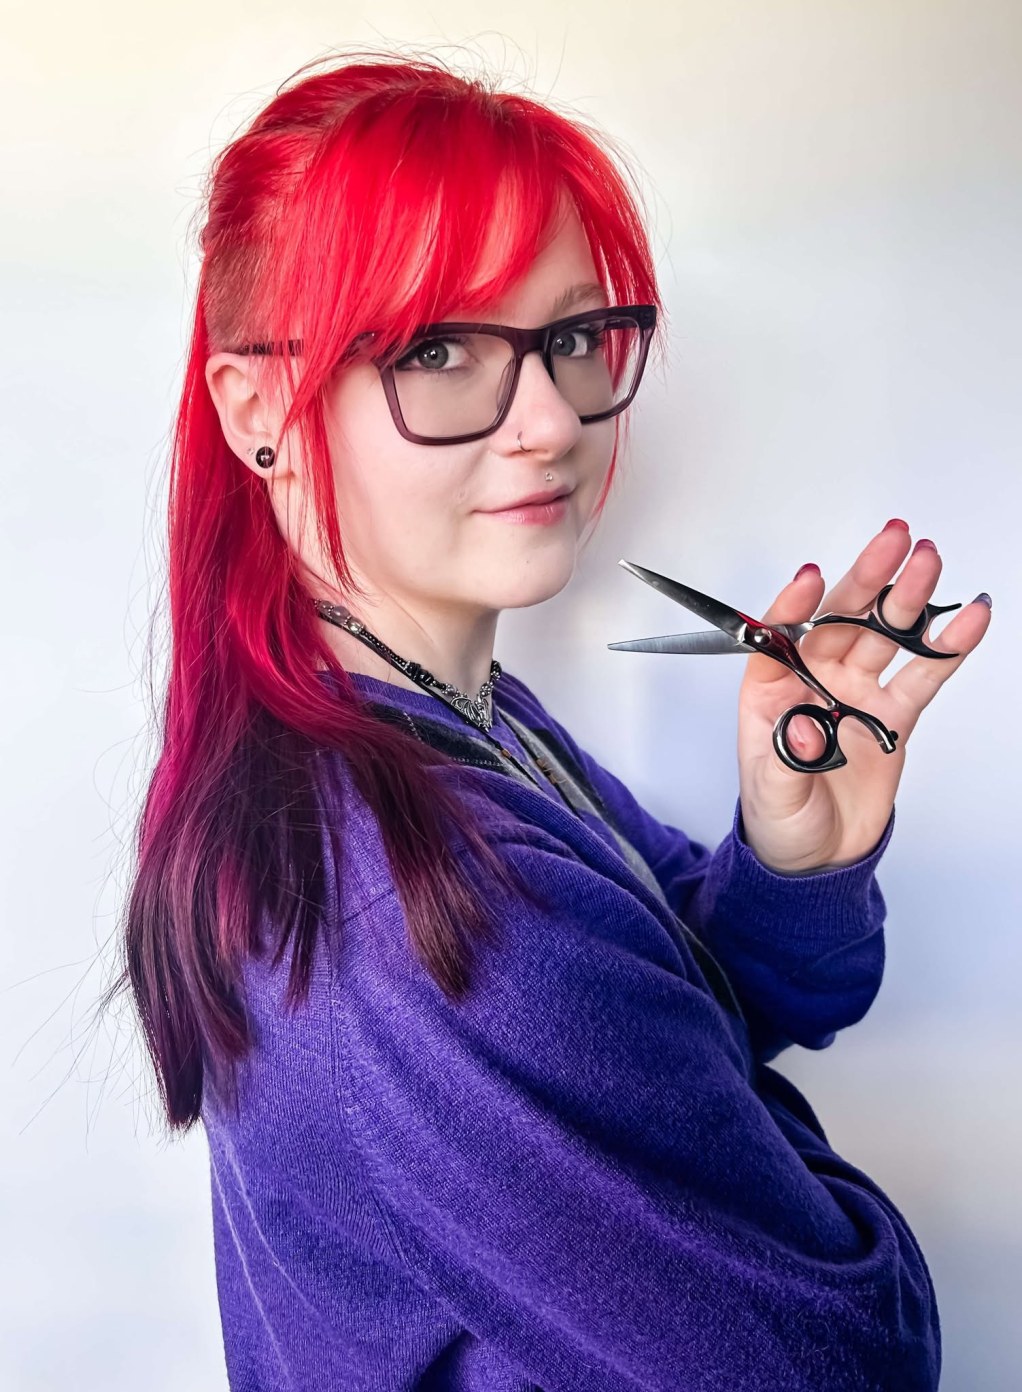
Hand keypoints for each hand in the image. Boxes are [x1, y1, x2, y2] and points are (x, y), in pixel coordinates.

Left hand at [735, 520, 990, 873]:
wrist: (817, 858)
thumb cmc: (780, 819)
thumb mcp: (771, 795)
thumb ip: (786, 759)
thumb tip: (802, 726)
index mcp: (769, 691)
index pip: (778, 637)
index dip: (794, 606)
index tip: (811, 578)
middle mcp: (813, 681)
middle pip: (839, 619)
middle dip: (865, 578)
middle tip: (893, 540)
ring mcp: (856, 692)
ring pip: (883, 634)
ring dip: (907, 597)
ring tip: (928, 560)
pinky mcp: (893, 714)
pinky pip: (922, 673)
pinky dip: (947, 645)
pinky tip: (970, 615)